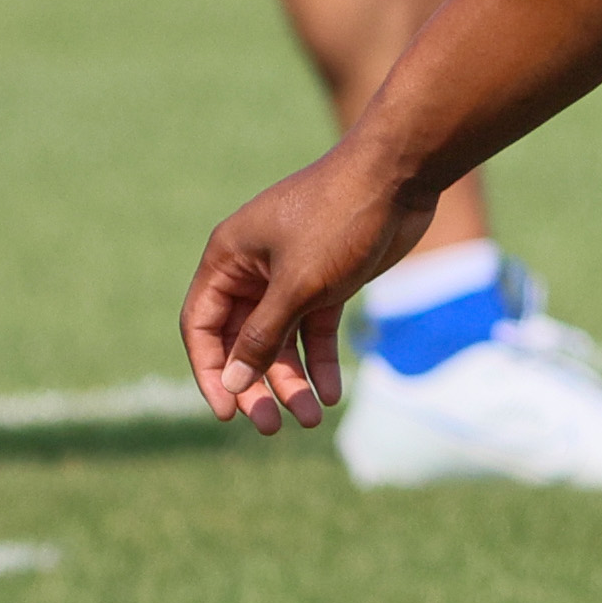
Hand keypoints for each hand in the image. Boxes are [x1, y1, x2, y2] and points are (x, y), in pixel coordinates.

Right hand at [180, 143, 442, 432]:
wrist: (399, 175)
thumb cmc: (338, 219)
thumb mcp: (297, 286)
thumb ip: (262, 337)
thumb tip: (231, 382)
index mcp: (228, 258)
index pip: (202, 326)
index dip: (211, 371)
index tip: (226, 412)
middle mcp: (252, 268)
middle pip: (242, 340)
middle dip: (256, 384)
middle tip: (269, 427)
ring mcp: (291, 275)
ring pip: (281, 340)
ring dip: (292, 380)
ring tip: (311, 418)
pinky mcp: (327, 280)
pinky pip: (315, 329)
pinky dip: (321, 360)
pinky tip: (332, 392)